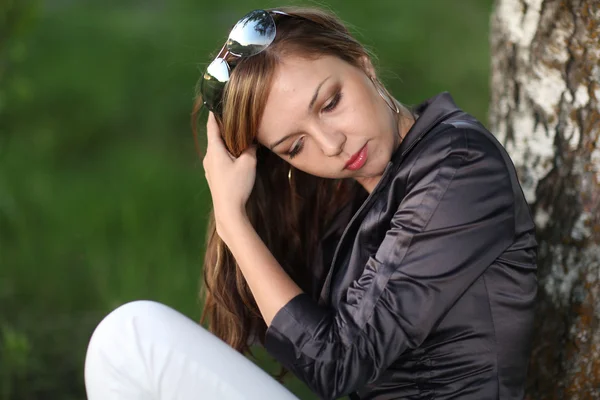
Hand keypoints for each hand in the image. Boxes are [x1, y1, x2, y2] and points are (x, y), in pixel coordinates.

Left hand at [203, 112, 256, 237]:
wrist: (228, 210)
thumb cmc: (237, 185)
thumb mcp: (248, 163)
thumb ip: (250, 148)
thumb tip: (252, 139)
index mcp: (214, 150)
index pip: (212, 127)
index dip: (214, 115)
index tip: (216, 104)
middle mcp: (209, 157)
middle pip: (214, 138)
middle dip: (223, 128)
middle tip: (234, 118)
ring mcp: (209, 168)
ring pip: (217, 150)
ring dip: (225, 142)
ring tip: (237, 136)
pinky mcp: (213, 177)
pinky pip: (218, 159)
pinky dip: (226, 153)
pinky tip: (235, 155)